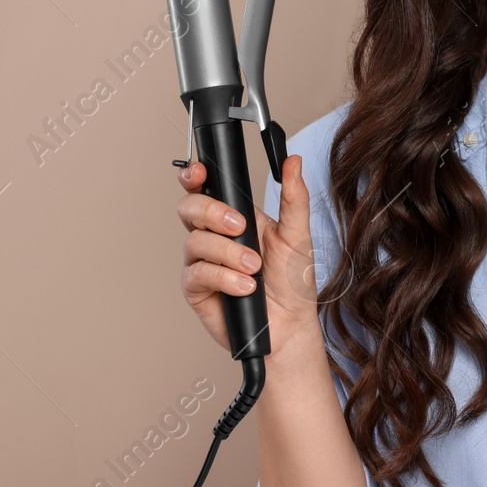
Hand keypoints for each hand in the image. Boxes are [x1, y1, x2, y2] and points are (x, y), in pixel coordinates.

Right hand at [176, 154, 323, 358]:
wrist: (290, 325)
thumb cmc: (293, 281)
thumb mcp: (298, 234)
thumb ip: (294, 198)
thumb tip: (293, 161)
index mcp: (234, 217)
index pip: (205, 189)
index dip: (194, 175)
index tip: (200, 171)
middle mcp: (213, 236)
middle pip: (189, 208)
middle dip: (212, 213)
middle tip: (240, 228)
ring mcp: (202, 262)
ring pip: (195, 241)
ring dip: (228, 253)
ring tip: (254, 268)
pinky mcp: (196, 289)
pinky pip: (198, 272)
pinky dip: (224, 278)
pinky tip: (245, 287)